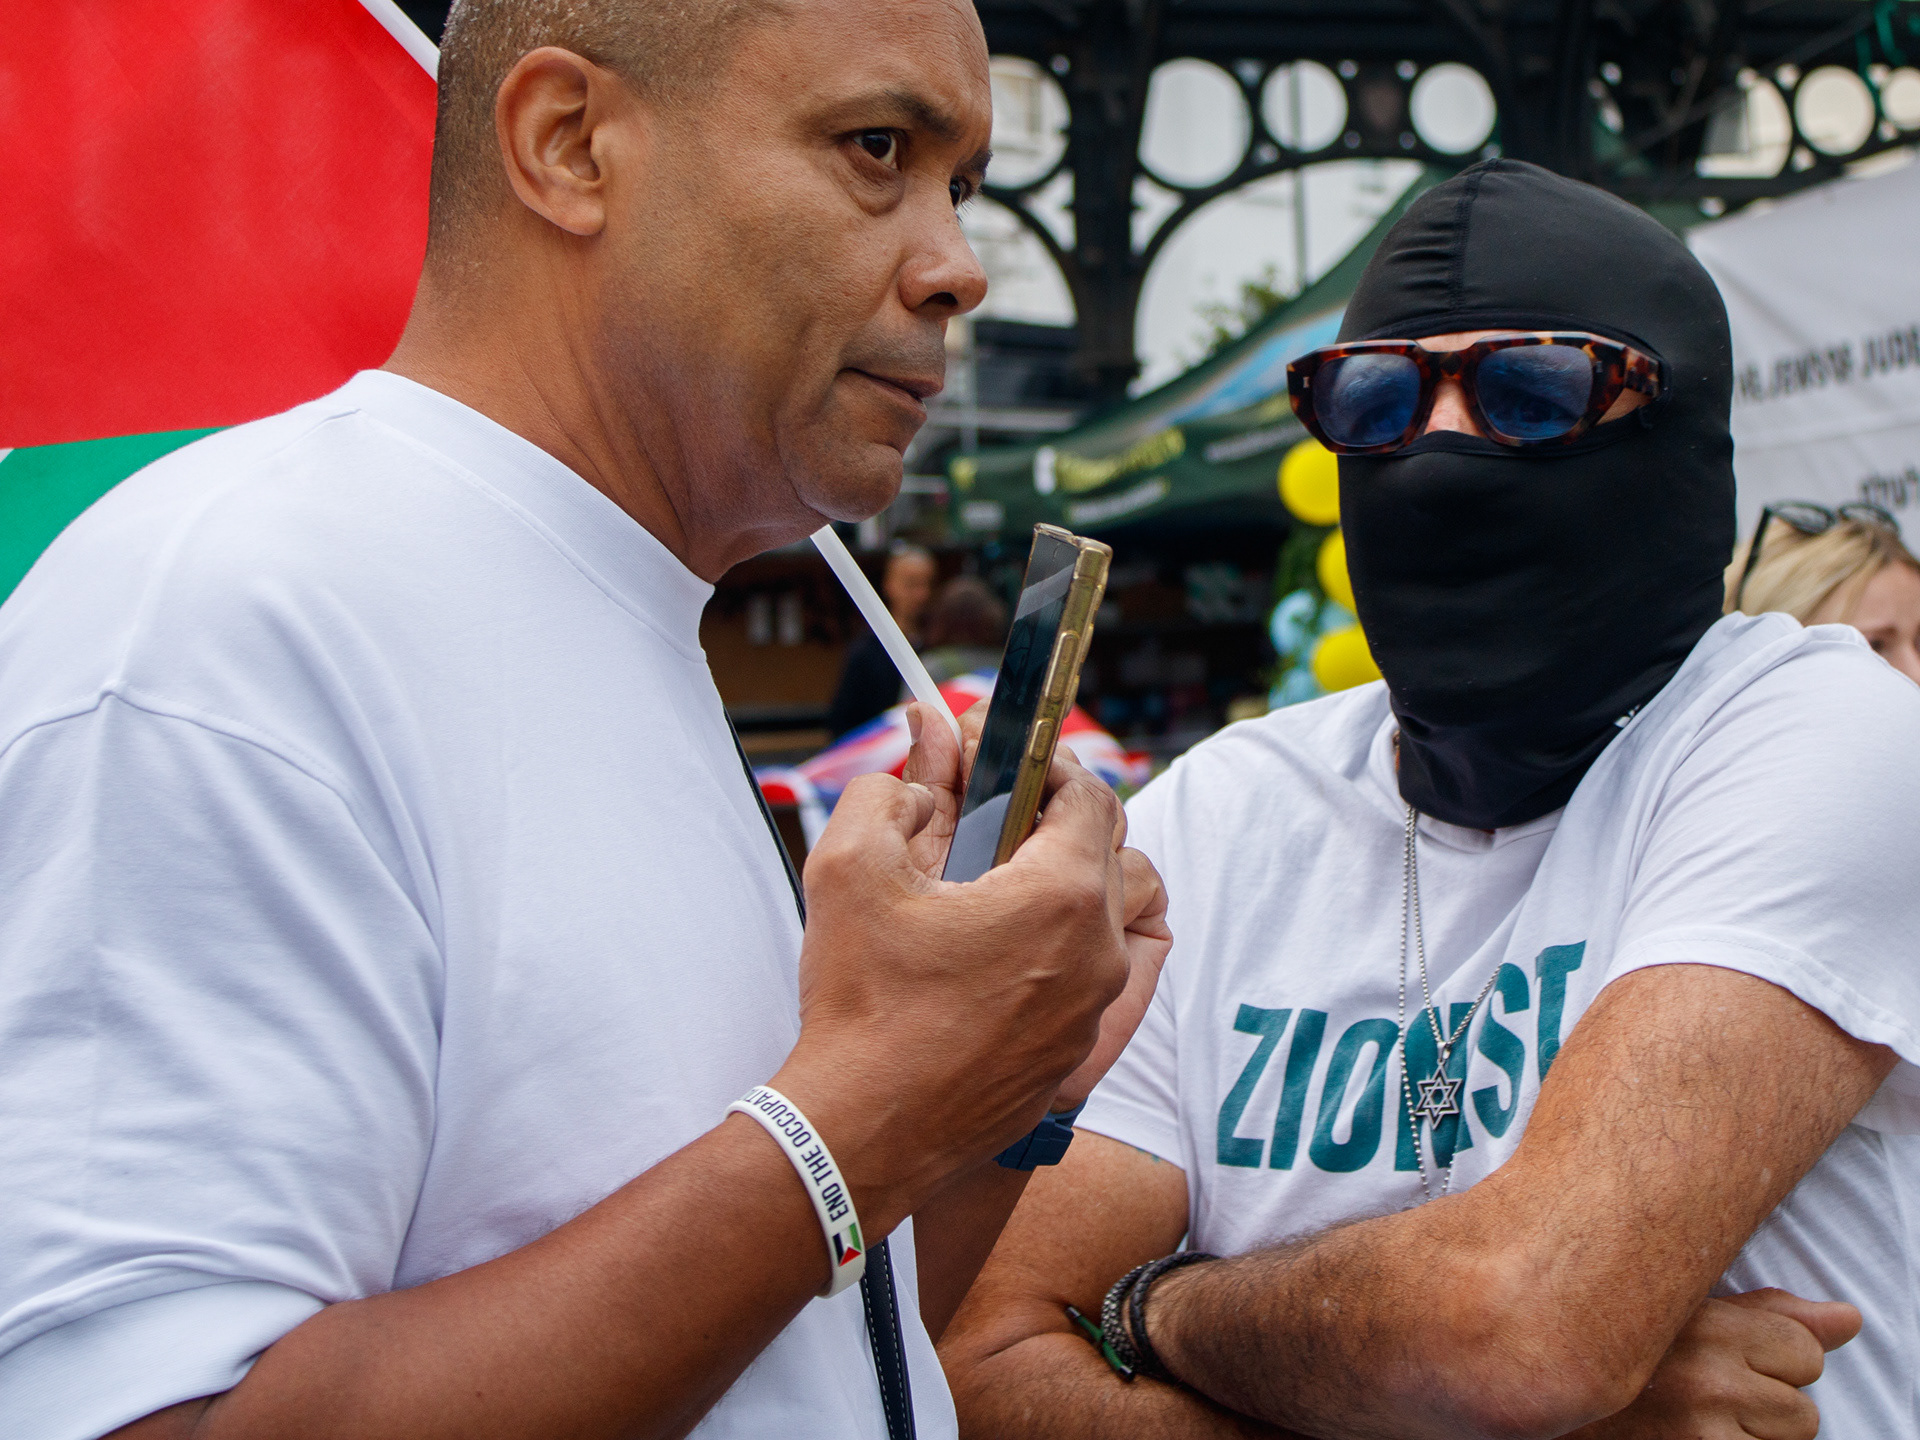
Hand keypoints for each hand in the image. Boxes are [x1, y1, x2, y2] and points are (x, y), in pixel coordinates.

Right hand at [770, 700, 1164, 1238]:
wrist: (861, 1131)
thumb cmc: (860, 1004)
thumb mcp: (852, 868)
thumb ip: (892, 787)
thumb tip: (925, 744)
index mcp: (1061, 895)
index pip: (1087, 794)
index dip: (1042, 763)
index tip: (995, 756)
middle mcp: (1098, 952)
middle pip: (1114, 847)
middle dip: (1056, 814)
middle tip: (993, 808)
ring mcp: (1095, 1009)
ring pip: (1122, 912)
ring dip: (1079, 878)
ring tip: (1010, 875)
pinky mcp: (1078, 1052)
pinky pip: (1109, 975)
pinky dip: (1077, 942)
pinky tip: (1021, 940)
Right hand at [1567, 1288, 1858, 1439]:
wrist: (1537, 1391)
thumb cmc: (1611, 1351)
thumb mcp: (1678, 1316)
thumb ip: (1766, 1315)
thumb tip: (1847, 1320)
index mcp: (1699, 1321)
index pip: (1805, 1350)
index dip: (1773, 1361)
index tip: (1724, 1360)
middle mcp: (1705, 1374)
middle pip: (1802, 1405)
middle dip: (1766, 1405)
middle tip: (1703, 1395)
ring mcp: (1701, 1429)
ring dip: (1754, 1437)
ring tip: (1694, 1418)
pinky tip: (1687, 1437)